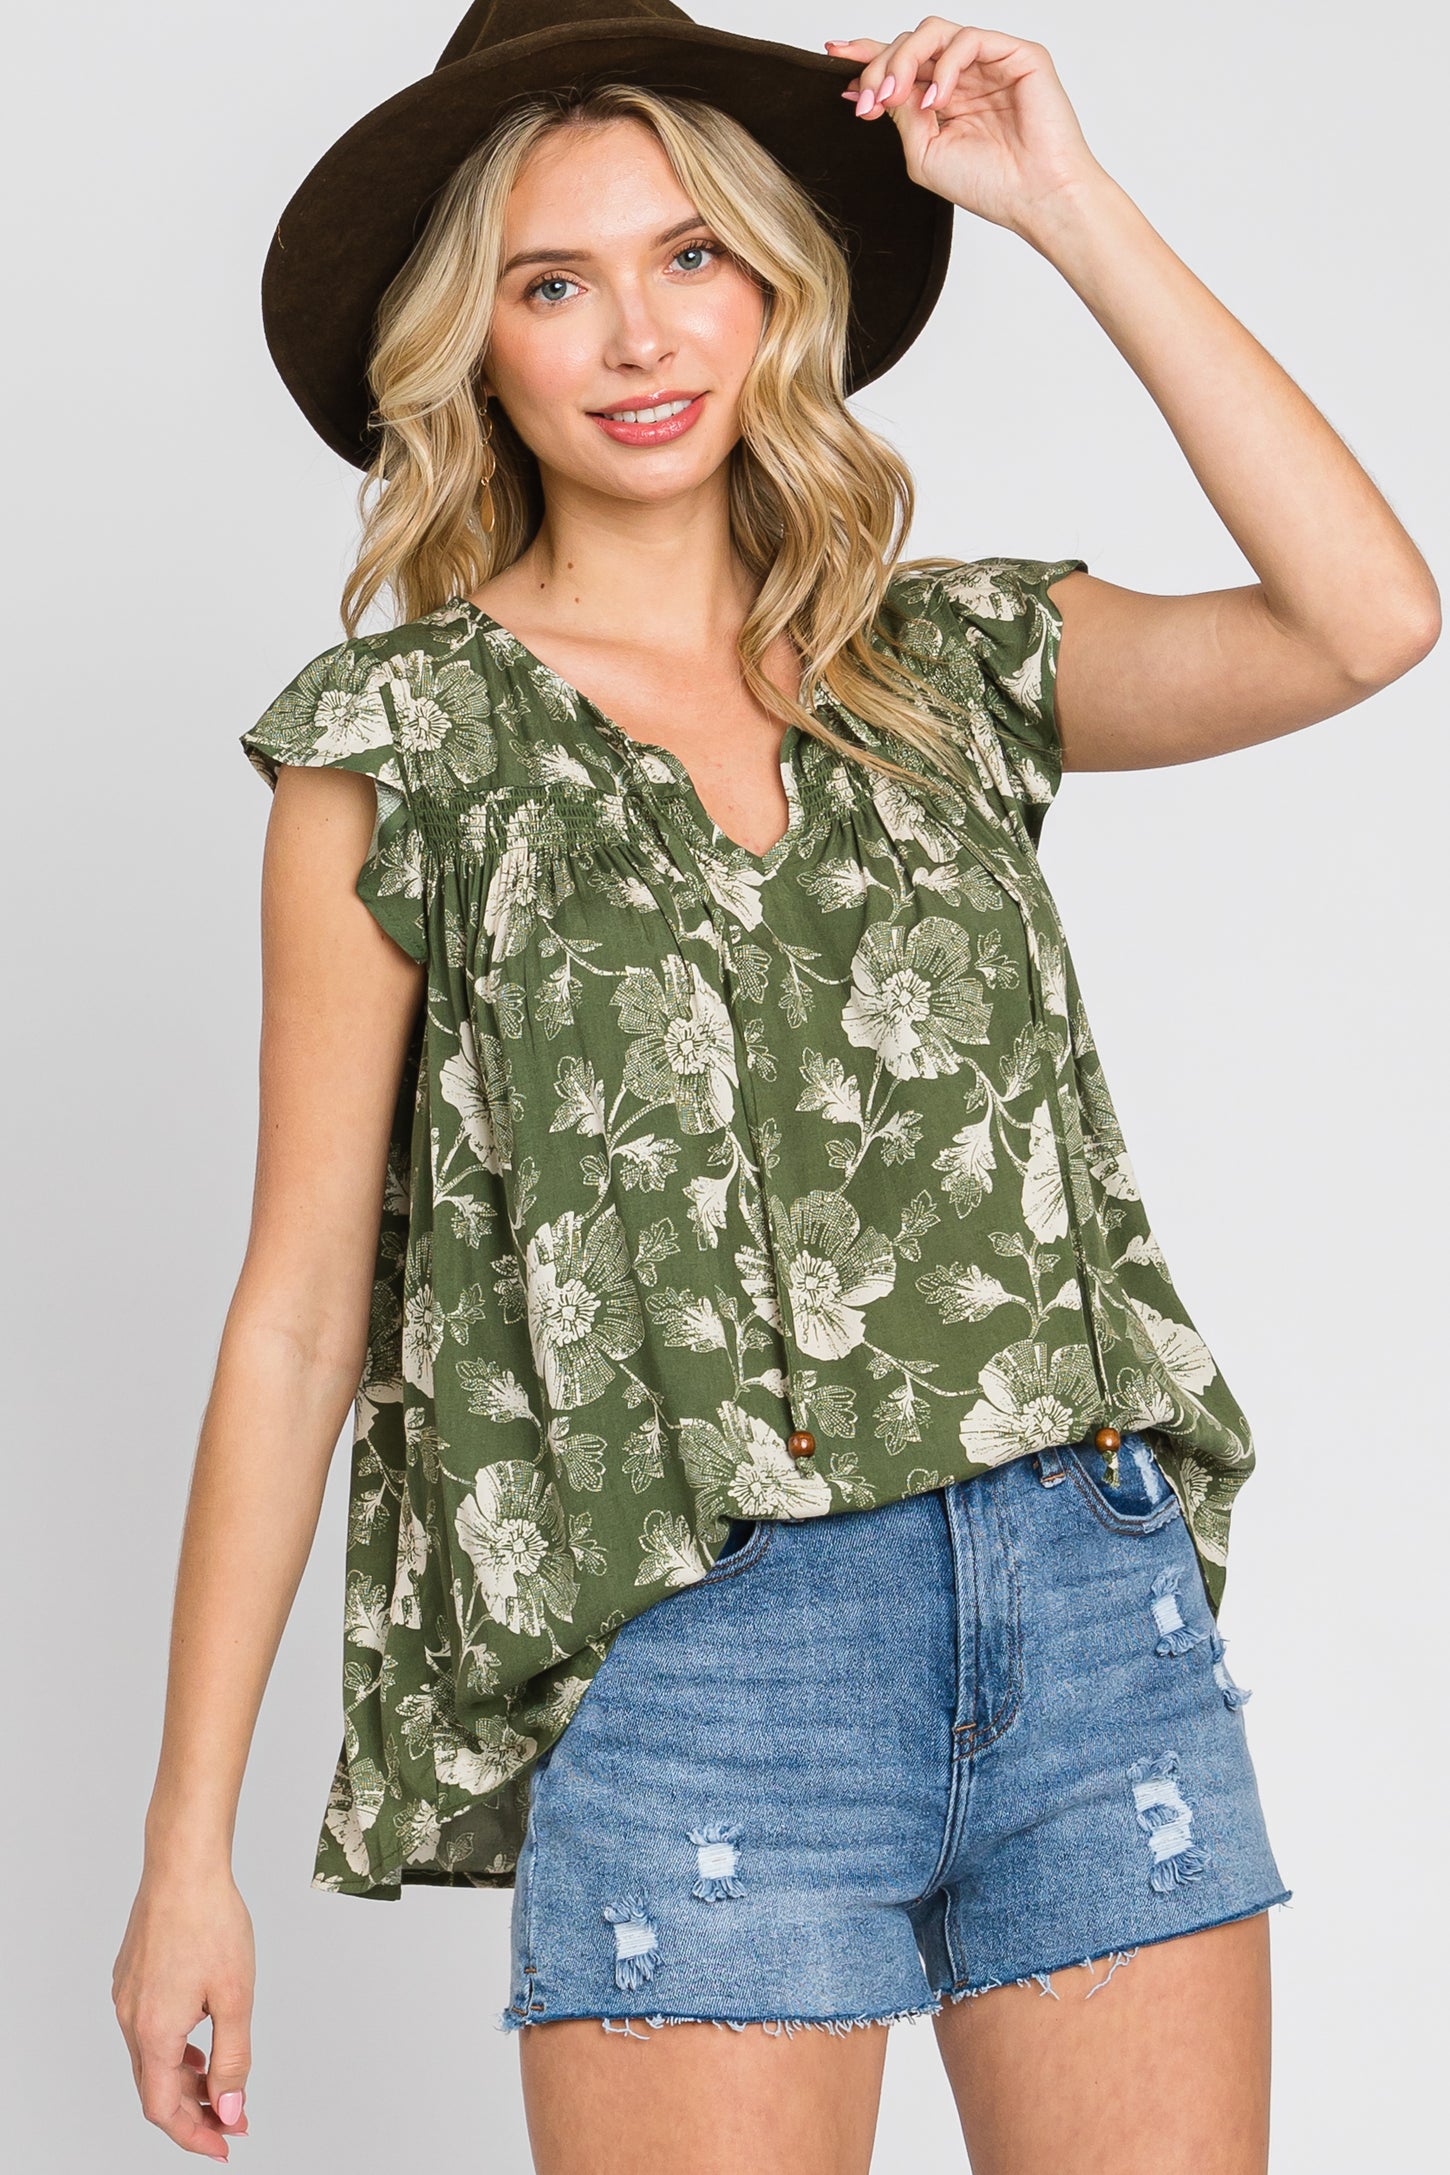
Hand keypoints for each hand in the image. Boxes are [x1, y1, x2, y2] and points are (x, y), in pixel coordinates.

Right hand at [112, 1866, 254, 2160]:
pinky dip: (174, 2049)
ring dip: (185, 2080)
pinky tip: (201, 2040)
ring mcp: (126, 1997)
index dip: (194, 2134)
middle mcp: (131, 2019)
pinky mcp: (131, 1978)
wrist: (183, 1866)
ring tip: (222, 2083)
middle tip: (233, 2118)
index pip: (164, 2109)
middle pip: (155, 2089)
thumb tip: (228, 2108)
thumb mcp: (235, 1995)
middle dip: (194, 2111)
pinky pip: (148, 2030)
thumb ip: (233, 2058)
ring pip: (151, 2059)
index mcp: (154, 2031)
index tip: (223, 2145)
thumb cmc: (210, 1919)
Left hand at [826, 20, 1104, 236]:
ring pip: (934, 32)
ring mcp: (989, 63)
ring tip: (895, 95)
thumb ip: (901, 114)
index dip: (866, 57)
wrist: (1036, 198)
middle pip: (909, 44)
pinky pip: (969, 39)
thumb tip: (877, 84)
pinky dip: (946, 66)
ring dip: (904, 60)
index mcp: (942, 100)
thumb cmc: (989, 185)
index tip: (833, 55)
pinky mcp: (1017, 55)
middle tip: (867, 99)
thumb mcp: (924, 153)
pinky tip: (939, 99)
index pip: (900, 66)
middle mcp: (963, 77)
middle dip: (879, 67)